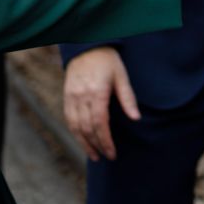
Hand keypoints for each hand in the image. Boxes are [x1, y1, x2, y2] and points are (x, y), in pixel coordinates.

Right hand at [63, 47, 135, 161]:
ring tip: (94, 155)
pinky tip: (83, 140)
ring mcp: (72, 97)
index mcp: (97, 92)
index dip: (105, 141)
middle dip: (97, 145)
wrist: (87, 46)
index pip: (100, 123)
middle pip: (87, 128)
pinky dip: (75, 132)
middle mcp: (82, 97)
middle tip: (107, 156)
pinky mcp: (66, 97)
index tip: (112, 153)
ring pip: (75, 127)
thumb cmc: (108, 61)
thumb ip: (128, 98)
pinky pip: (69, 119)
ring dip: (84, 143)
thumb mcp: (122, 76)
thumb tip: (136, 118)